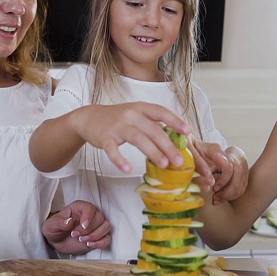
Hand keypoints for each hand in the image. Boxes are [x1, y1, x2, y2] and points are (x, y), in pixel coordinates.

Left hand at [42, 200, 111, 254]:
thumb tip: (69, 221)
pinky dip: (101, 242)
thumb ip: (59, 222)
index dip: (88, 217)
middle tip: (76, 235)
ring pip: (106, 226)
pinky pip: (107, 238)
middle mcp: (89, 215)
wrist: (56, 241)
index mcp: (78, 208)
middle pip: (100, 217)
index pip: (90, 208)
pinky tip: (90, 245)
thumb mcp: (51, 225)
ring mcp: (95, 226)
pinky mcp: (98, 236)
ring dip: (96, 235)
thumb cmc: (54, 229)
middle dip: (89, 229)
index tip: (83, 226)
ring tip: (82, 240)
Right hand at [74, 102, 190, 172]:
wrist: (89, 118)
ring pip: (138, 139)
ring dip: (152, 152)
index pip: (161, 112)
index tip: (188, 132)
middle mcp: (130, 114)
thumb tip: (176, 140)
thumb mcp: (136, 115)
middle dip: (168, 146)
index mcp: (140, 108)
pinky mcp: (105, 138)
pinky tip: (128, 169)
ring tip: (164, 165)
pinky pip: (113, 150)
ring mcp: (117, 126)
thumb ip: (153, 125)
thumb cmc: (118, 119)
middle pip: (153, 130)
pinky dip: (120, 160)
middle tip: (179, 161)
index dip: (175, 121)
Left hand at [191, 140, 248, 203]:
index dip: (222, 180)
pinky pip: (241, 190)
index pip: (229, 169)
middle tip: (214, 198)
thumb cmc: (216, 154)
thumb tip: (204, 178)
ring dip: (228, 196)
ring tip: (217, 200)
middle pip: (236, 182)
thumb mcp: (208, 155)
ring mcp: (244, 171)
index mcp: (229, 156)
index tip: (214, 188)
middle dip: (225, 192)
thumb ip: (206, 165)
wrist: (232, 154)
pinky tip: (223, 199)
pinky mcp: (245, 179)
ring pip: (239, 187)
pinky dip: (232, 196)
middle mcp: (239, 164)